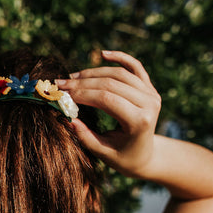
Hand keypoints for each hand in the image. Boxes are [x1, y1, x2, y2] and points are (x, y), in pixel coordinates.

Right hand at [56, 50, 160, 177]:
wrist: (146, 155)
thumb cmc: (122, 157)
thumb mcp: (103, 153)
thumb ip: (86, 137)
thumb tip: (68, 118)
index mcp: (140, 121)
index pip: (106, 99)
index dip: (82, 94)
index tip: (61, 94)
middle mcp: (150, 103)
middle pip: (111, 83)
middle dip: (82, 83)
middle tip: (60, 84)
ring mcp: (152, 93)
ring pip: (119, 73)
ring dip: (93, 72)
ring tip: (72, 77)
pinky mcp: (149, 88)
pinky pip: (134, 67)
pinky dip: (119, 57)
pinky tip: (102, 54)